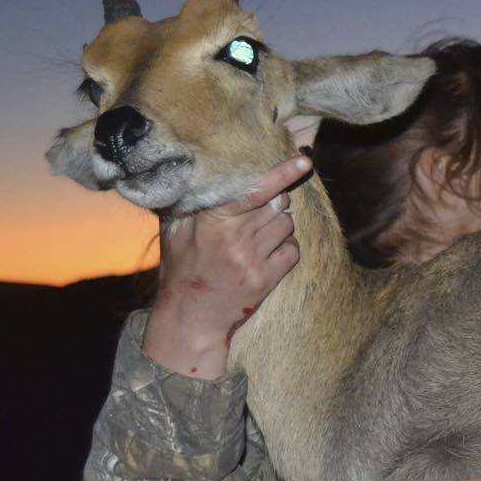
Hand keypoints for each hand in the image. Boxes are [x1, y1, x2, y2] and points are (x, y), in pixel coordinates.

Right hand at [142, 155, 311, 378]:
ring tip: (259, 238)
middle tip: (259, 214)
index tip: (303, 162)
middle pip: (276, 205)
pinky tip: (269, 255)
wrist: (189, 318)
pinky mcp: (265, 279)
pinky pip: (292, 251)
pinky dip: (286, 249)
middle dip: (274, 204)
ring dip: (279, 227)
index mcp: (212, 220)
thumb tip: (198, 171)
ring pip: (286, 225)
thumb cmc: (182, 269)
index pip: (254, 190)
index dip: (281, 174)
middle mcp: (234, 237)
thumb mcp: (176, 232)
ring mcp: (251, 259)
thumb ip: (192, 204)